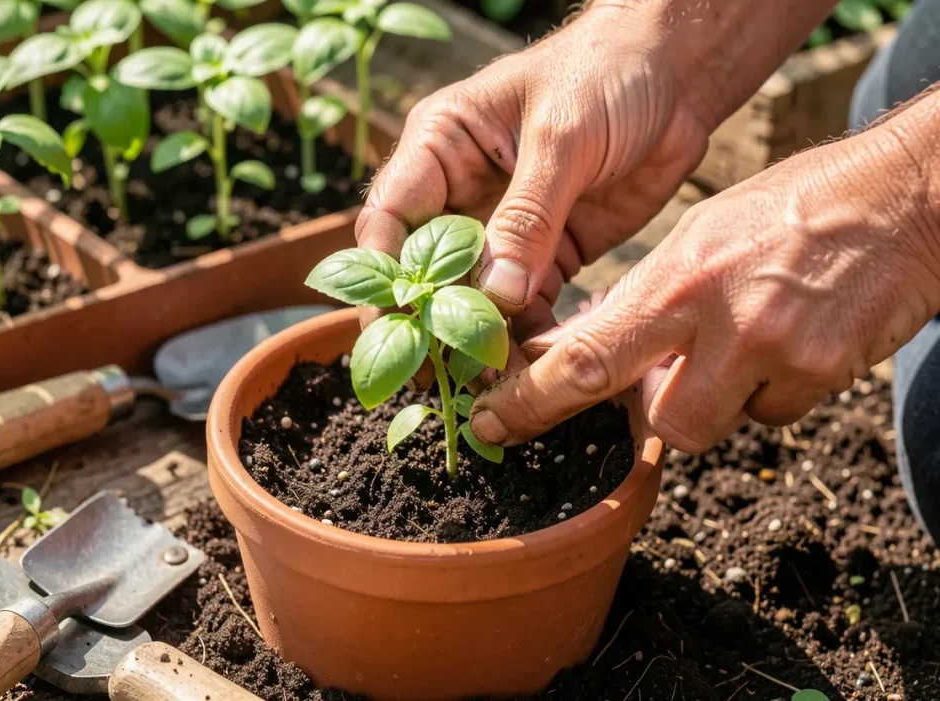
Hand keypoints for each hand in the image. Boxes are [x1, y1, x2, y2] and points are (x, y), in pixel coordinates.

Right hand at [355, 2, 710, 386]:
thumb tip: (495, 295)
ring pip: (475, 297)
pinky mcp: (548, 253)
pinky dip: (526, 338)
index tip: (399, 324)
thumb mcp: (561, 137)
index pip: (391, 218)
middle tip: (438, 374)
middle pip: (428, 270)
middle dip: (432, 322)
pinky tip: (530, 370)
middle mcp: (462, 193)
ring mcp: (505, 228)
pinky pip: (526, 306)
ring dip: (478, 340)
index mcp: (440, 147)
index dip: (386, 274)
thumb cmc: (607, 75)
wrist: (678, 78)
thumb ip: (527, 216)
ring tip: (485, 385)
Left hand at [470, 121, 939, 452]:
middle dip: (635, 417)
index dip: (530, 401)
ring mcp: (780, 354)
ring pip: (712, 424)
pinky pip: (768, 416)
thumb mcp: (701, 233)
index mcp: (679, 277)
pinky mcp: (826, 377)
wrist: (906, 200)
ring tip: (735, 343)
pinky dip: (762, 394)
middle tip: (641, 391)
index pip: (586, 357)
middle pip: (653, 418)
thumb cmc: (793, 207)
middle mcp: (724, 321)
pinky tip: (783, 345)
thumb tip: (589, 348)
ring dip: (707, 400)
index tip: (492, 421)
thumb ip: (645, 298)